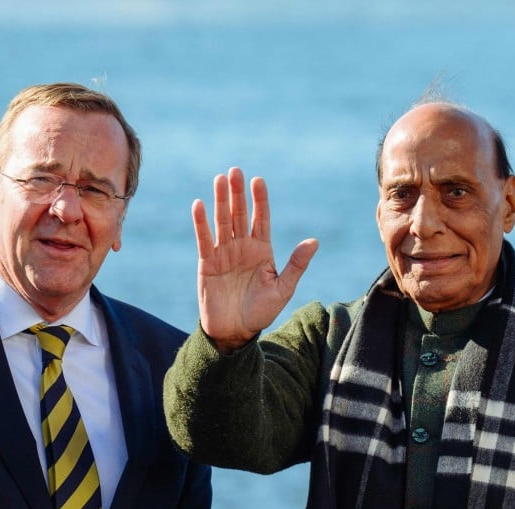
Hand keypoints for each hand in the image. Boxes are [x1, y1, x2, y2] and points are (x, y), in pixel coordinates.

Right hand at [192, 167, 317, 352]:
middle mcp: (242, 247)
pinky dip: (201, 223)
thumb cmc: (260, 312)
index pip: (261, 219)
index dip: (259, 200)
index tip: (258, 180)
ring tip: (219, 179)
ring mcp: (224, 253)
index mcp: (262, 250)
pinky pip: (204, 240)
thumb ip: (296, 264)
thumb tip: (314, 241)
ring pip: (221, 222)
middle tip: (235, 171)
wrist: (235, 332)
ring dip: (220, 201)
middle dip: (237, 193)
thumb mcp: (283, 288)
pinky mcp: (207, 263)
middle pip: (239, 214)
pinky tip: (199, 205)